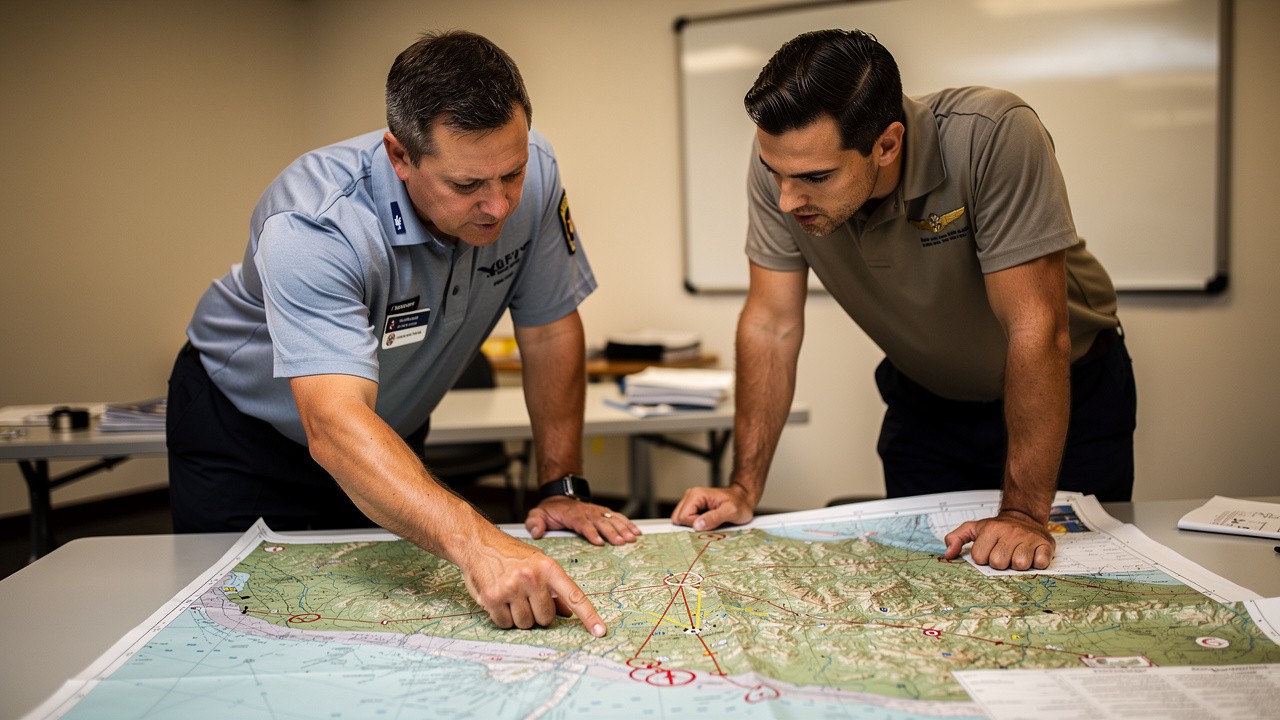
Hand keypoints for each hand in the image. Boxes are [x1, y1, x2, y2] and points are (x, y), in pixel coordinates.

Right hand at [458, 530, 606, 636]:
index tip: (600, 631)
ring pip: (525, 623)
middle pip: (546, 618)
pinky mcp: (493, 597)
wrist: (479, 543)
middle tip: (526, 598)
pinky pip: (505, 623)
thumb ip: (554, 588)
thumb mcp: (538, 564)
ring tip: (511, 597)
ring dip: (519, 617)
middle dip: (537, 614)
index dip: (589, 616)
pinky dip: (502, 617)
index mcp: (549, 568)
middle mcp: (532, 577)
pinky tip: (499, 600)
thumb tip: (568, 612)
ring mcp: (512, 588)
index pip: (574, 596)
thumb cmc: (512, 555)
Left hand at [525, 497, 640, 545]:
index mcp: (572, 515)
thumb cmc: (551, 511)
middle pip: (601, 522)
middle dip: (611, 532)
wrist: (560, 498)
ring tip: (632, 538)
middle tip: (620, 542)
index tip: (598, 542)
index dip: (591, 532)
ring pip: (612, 519)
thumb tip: (536, 530)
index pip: (583, 523)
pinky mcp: (604, 513)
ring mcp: (597, 512)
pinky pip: (618, 517)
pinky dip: (628, 523)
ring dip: (623, 528)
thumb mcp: (538, 514)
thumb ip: (535, 522)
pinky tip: (636, 531)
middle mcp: (587, 512)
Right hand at [670, 485, 754, 531]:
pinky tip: (707, 522)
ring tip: (710, 523)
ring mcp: (690, 501)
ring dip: (693, 526)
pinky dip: (695, 525)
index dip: (694, 525)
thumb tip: (697, 526)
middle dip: (692, 526)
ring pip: (680, 521)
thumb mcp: (731, 512)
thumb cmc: (740, 504)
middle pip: (678, 519)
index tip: (710, 524)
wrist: (743, 499)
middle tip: (710, 524)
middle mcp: (690, 496)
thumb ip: (714, 518)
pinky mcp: (693, 507)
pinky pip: (686, 521)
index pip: (683, 517)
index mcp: (696, 495)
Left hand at [943, 510, 1054, 569]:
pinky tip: (1033, 556)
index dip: (983, 557)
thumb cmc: (998, 528)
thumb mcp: (974, 528)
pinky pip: (1041, 563)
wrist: (1024, 516)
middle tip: (1004, 554)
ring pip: (1019, 565)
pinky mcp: (1045, 545)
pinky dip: (1037, 563)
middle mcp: (1010, 532)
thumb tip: (948, 553)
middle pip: (998, 563)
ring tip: (1017, 554)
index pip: (980, 558)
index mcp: (991, 529)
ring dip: (1018, 564)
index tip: (989, 550)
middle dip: (1000, 563)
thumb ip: (956, 538)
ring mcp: (1028, 538)